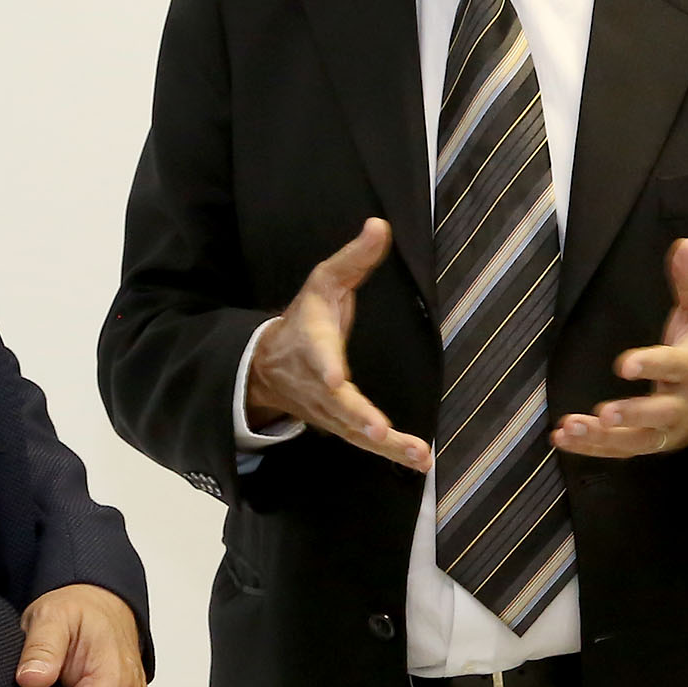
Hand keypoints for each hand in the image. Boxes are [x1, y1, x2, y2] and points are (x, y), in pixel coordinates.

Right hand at [245, 219, 429, 471]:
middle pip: (337, 403)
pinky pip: (364, 442)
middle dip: (358, 417)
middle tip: (378, 430)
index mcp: (314, 344)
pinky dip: (390, 454)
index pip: (317, 355)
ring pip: (354, 431)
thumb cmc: (305, 320)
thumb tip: (380, 224)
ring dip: (385, 446)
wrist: (268, 366)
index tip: (334, 376)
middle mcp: (319, 383)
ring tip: (418, 456)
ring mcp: (328, 410)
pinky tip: (419, 462)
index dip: (325, 366)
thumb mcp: (325, 282)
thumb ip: (354, 259)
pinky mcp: (340, 425)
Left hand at [552, 239, 687, 457]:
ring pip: (638, 440)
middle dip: (633, 414)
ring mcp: (669, 429)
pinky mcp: (653, 443)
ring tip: (569, 428)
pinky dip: (592, 448)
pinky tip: (562, 438)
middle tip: (604, 413)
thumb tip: (686, 243)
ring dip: (603, 438)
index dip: (652, 365)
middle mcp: (685, 404)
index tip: (624, 364)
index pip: (676, 367)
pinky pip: (623, 450)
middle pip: (661, 415)